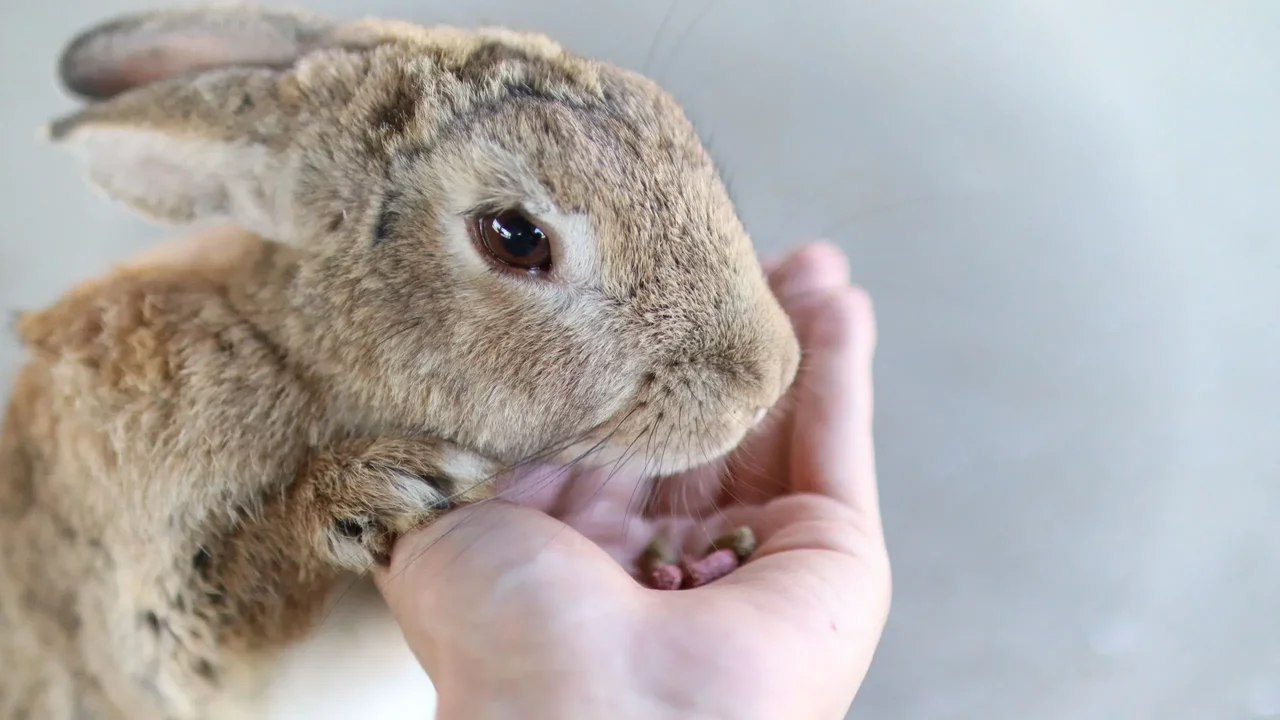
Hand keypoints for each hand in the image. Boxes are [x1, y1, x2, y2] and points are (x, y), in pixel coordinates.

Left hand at [374, 241, 888, 719]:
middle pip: (708, 419)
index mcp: (581, 553)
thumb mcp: (452, 519)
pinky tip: (842, 300)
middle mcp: (669, 556)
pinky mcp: (833, 557)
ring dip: (791, 336)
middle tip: (731, 257)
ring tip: (804, 260)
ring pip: (780, 422)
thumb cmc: (501, 639)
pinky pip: (838, 440)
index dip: (635, 355)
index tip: (642, 285)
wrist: (586, 718)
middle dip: (722, 336)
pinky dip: (845, 368)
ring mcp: (757, 556)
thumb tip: (465, 381)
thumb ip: (469, 455)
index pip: (621, 427)